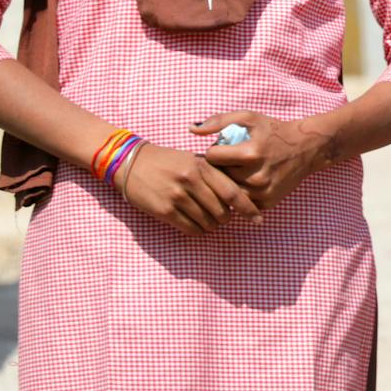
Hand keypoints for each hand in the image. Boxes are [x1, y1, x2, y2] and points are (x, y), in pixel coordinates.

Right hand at [117, 142, 259, 233]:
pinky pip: (191, 229)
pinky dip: (198, 231)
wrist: (132, 163)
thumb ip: (216, 174)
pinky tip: (196, 226)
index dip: (248, 209)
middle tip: (223, 218)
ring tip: (208, 221)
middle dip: (226, 218)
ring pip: (207, 222)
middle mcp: (191, 180)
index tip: (258, 219)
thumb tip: (239, 198)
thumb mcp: (195, 160)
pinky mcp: (164, 210)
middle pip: (222, 211)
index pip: (233, 192)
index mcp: (203, 166)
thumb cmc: (169, 162)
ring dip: (212, 226)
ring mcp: (177, 196)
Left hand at [197, 110, 330, 210]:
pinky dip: (239, 193)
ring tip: (234, 171)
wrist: (307, 148)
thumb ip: (219, 121)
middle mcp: (256, 176)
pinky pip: (241, 202)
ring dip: (226, 182)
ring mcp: (262, 192)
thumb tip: (191, 129)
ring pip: (227, 192)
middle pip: (218, 176)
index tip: (221, 149)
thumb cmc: (274, 131)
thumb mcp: (249, 118)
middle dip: (218, 168)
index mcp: (250, 153)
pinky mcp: (267, 203)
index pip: (212, 157)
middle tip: (226, 161)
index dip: (214, 151)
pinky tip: (245, 181)